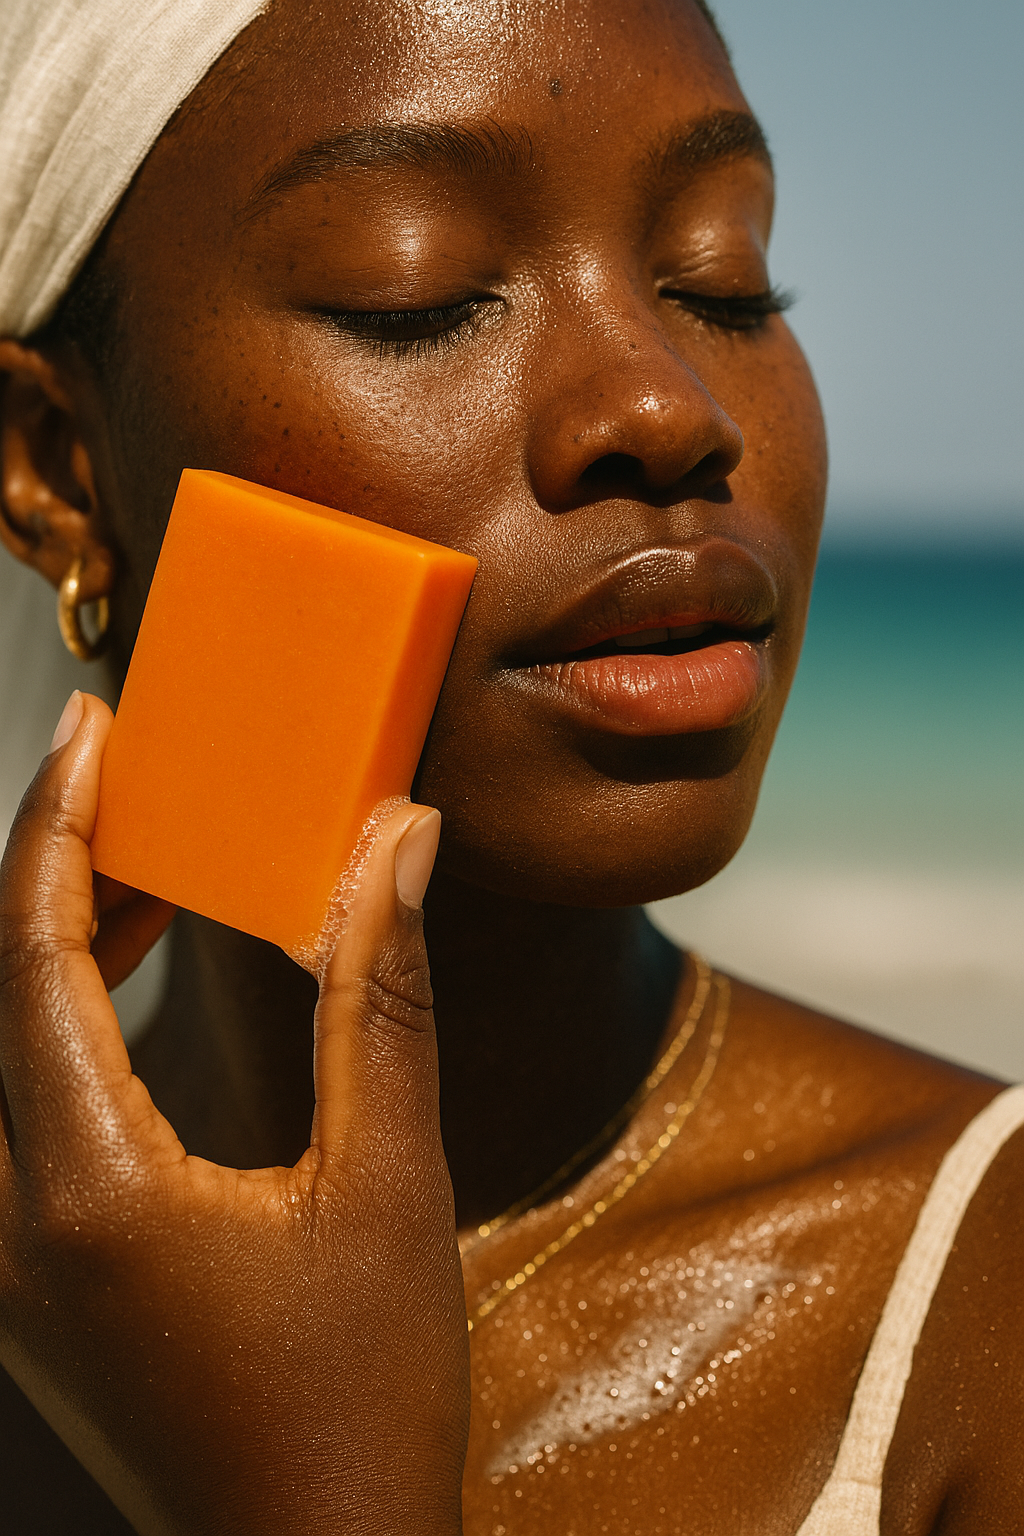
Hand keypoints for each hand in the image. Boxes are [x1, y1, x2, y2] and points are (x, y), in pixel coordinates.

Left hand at [0, 692, 468, 1534]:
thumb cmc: (360, 1402)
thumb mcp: (390, 1185)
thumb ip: (379, 999)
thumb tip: (397, 841)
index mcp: (84, 1188)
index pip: (32, 954)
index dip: (61, 825)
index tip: (95, 729)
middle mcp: (10, 1223)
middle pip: (0, 987)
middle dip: (63, 864)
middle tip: (133, 769)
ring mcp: (10, 1260)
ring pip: (5, 1045)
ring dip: (71, 938)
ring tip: (160, 857)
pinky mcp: (34, 1279)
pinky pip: (26, 1102)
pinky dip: (74, 1016)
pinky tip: (145, 976)